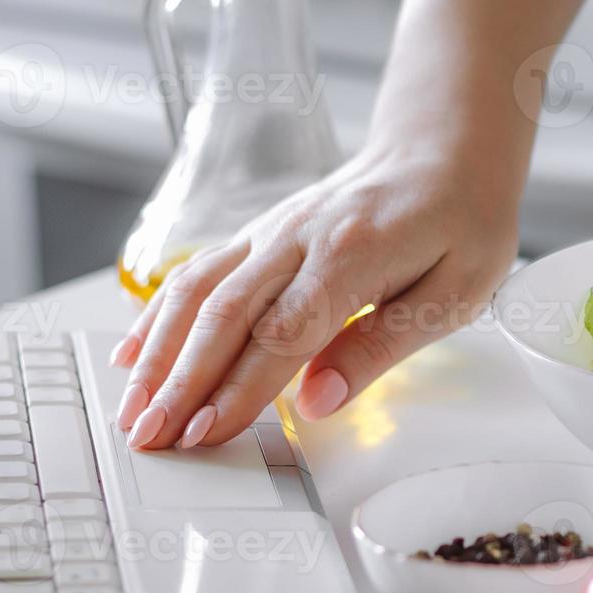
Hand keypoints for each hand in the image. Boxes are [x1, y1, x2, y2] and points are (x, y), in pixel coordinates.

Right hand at [109, 148, 518, 449]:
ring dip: (158, 356)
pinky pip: (199, 272)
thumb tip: (319, 400)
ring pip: (197, 293)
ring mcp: (271, 232)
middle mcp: (298, 239)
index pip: (280, 334)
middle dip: (180, 385)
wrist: (442, 153)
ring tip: (133, 412)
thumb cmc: (460, 221)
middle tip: (150, 439)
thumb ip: (382, 346)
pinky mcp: (259, 234)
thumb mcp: (454, 292)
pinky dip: (160, 315)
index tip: (205, 433)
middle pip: (224, 317)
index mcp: (351, 256)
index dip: (237, 388)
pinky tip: (135, 355)